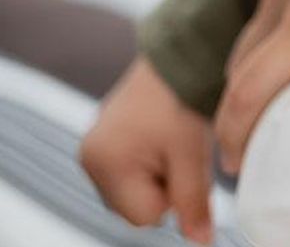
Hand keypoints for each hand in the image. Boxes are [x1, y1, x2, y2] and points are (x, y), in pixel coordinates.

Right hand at [80, 55, 215, 244]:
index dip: (173, 197)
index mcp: (104, 163)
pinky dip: (148, 166)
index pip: (144, 217)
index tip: (184, 164)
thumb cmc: (184, 104)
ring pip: (133, 194)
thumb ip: (194, 203)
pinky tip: (161, 141)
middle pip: (134, 209)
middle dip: (163, 189)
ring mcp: (91, 151)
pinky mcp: (101, 143)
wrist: (178, 61)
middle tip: (179, 151)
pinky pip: (128, 175)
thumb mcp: (192, 156)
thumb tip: (201, 243)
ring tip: (170, 143)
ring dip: (157, 178)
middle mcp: (89, 159)